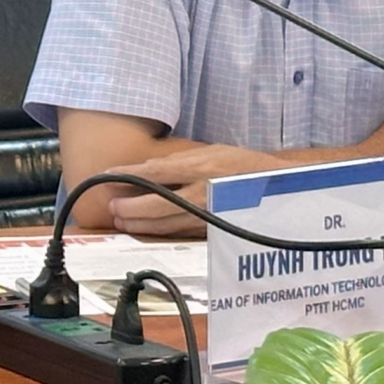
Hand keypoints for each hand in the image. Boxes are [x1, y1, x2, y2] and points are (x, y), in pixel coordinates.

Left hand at [101, 146, 287, 237]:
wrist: (277, 186)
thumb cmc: (241, 164)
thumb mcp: (210, 152)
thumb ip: (178, 161)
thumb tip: (147, 170)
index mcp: (199, 169)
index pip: (154, 173)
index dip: (127, 175)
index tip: (107, 176)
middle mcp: (202, 194)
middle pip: (156, 204)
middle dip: (129, 207)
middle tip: (112, 206)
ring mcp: (207, 215)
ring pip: (166, 224)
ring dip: (140, 223)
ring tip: (122, 219)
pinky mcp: (213, 230)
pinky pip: (180, 232)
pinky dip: (160, 231)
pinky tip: (147, 228)